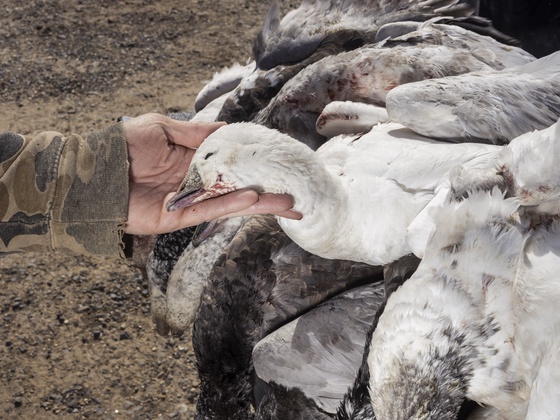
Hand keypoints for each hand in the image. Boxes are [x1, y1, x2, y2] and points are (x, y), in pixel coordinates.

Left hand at [123, 113, 299, 234]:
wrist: (93, 171)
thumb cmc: (123, 145)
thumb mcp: (162, 127)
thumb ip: (196, 132)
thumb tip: (227, 127)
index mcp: (192, 160)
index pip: (230, 164)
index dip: (254, 165)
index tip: (279, 164)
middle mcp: (196, 182)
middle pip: (236, 188)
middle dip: (265, 191)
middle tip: (294, 194)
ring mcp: (189, 201)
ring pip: (229, 203)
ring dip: (258, 203)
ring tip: (287, 203)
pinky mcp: (178, 217)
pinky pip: (209, 211)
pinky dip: (230, 205)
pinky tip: (252, 200)